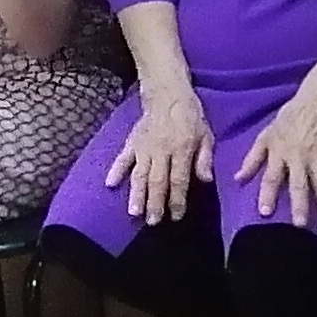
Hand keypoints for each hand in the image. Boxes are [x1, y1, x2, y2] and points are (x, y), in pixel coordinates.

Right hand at [116, 91, 212, 227]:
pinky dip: (115, 170)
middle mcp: (161, 150)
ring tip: (133, 212)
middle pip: (157, 181)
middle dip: (154, 203)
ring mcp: (144, 147)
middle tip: (152, 222)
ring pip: (139, 174)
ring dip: (136, 194)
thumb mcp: (206, 135)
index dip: (177, 200)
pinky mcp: (132, 142)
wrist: (168, 94)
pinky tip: (110, 184)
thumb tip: (206, 180)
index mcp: (182, 149)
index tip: (176, 216)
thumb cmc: (191, 117)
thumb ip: (205, 158)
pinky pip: (122, 157)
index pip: (178, 179)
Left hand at [238, 97, 316, 230]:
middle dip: (300, 206)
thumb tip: (238, 178)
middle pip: (299, 185)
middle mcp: (299, 159)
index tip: (265, 213)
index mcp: (279, 154)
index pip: (271, 178)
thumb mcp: (265, 136)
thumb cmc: (289, 119)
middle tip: (301, 227)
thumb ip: (252, 159)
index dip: (267, 195)